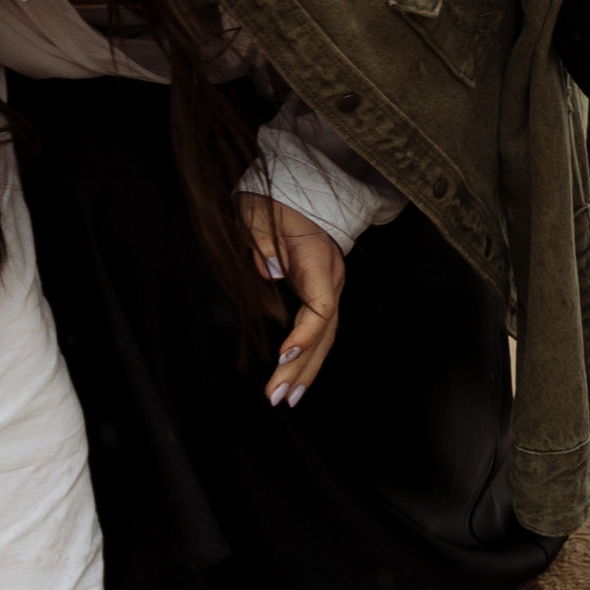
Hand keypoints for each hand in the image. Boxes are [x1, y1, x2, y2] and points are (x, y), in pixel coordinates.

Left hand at [240, 196, 344, 403]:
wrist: (298, 189)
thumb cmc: (274, 201)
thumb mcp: (258, 212)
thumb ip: (262, 240)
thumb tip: (270, 272)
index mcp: (318, 260)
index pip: (321, 306)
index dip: (305, 335)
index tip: (283, 356)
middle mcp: (331, 278)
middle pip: (325, 331)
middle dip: (302, 367)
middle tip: (277, 397)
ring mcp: (330, 287)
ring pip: (326, 336)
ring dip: (308, 370)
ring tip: (288, 399)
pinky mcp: (321, 292)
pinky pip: (320, 330)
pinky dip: (309, 356)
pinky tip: (296, 378)